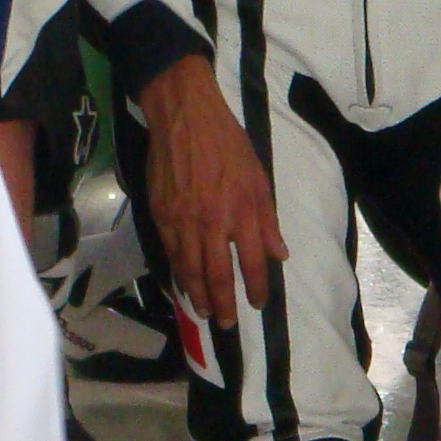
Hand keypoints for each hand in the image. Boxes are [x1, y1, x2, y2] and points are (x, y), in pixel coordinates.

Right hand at [137, 56, 285, 329]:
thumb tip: (279, 254)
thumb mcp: (259, 177)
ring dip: (198, 295)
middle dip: (224, 303)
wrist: (184, 117)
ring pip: (190, 269)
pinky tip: (182, 284)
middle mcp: (212, 222)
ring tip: (205, 312)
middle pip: (217, 274)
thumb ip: (267, 220)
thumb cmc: (228, 143)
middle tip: (227, 323)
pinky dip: (177, 273)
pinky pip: (170, 253)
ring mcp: (183, 221)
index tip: (258, 303)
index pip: (251, 262)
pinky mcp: (161, 215)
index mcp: (241, 212)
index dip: (256, 287)